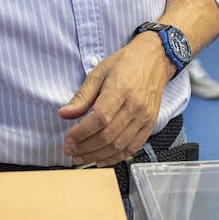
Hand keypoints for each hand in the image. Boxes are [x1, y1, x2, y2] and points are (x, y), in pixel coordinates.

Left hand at [59, 33, 169, 166]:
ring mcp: (144, 118)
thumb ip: (82, 96)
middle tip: (70, 150)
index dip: (81, 133)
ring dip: (97, 155)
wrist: (154, 60)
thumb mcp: (98, 73)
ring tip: (81, 157)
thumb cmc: (125, 64)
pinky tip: (101, 159)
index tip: (68, 139)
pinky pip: (132, 147)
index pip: (99, 119)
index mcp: (120, 90)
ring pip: (119, 145)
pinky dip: (116, 157)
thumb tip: (64, 114)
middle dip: (85, 148)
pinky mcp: (150, 125)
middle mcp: (135, 106)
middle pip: (108, 136)